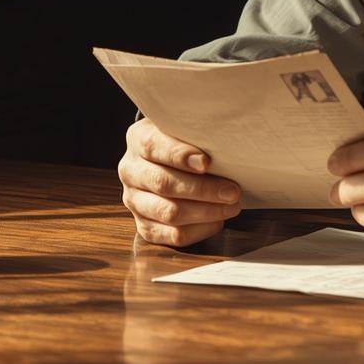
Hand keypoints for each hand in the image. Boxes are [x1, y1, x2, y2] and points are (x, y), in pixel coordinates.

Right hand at [119, 118, 241, 245]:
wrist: (169, 161)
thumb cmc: (186, 142)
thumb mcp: (186, 128)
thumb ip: (196, 132)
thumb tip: (223, 144)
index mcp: (138, 139)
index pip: (153, 146)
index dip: (179, 155)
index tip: (207, 162)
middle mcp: (131, 170)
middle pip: (164, 184)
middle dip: (202, 189)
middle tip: (232, 191)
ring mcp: (135, 201)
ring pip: (169, 212)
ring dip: (206, 212)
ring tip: (231, 206)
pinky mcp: (145, 226)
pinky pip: (173, 235)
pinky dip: (200, 230)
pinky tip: (218, 221)